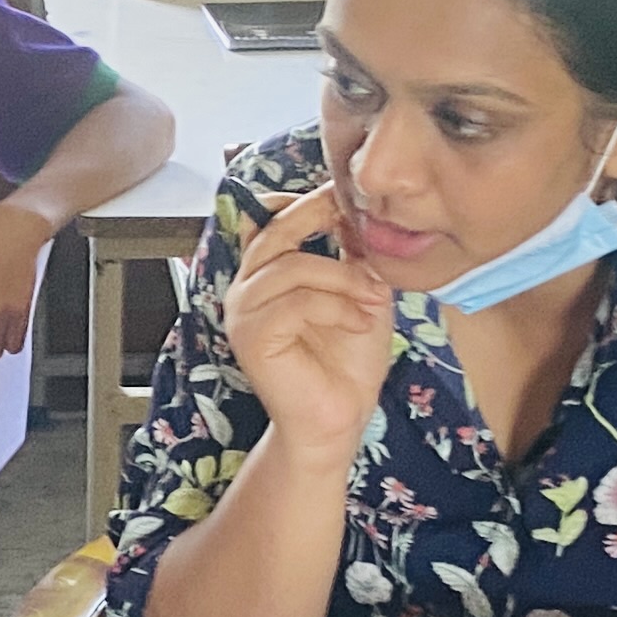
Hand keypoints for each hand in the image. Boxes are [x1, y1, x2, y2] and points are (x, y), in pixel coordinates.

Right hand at [224, 183, 398, 459]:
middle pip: (275, 228)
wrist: (339, 419)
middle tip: (363, 225)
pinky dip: (336, 308)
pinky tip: (361, 323)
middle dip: (322, 218)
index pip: (270, 217)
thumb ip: (354, 253)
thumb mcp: (362, 293)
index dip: (306, 199)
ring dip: (343, 278)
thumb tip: (358, 209)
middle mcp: (246, 286)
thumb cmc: (348, 362)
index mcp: (267, 273)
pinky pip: (295, 302)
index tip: (347, 197)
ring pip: (292, 266)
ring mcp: (243, 311)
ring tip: (373, 301)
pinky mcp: (251, 337)